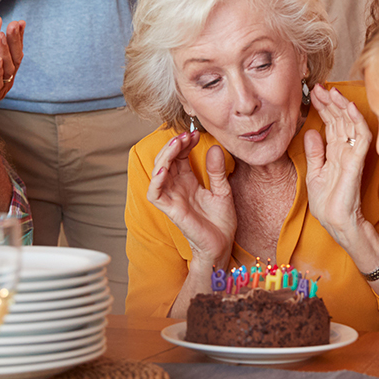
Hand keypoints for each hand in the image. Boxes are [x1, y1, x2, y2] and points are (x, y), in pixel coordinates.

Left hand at [0, 16, 24, 131]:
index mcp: (6, 69)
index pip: (14, 50)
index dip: (18, 37)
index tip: (19, 22)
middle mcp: (6, 78)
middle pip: (15, 57)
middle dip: (15, 40)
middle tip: (15, 24)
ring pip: (7, 68)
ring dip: (5, 51)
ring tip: (3, 36)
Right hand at [148, 132, 236, 265]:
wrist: (222, 245)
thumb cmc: (221, 221)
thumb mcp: (222, 190)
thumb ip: (217, 170)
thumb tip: (214, 147)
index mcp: (189, 182)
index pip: (180, 157)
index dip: (184, 144)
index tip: (194, 133)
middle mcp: (178, 188)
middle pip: (167, 161)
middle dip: (174, 146)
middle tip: (186, 135)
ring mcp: (173, 199)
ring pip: (158, 173)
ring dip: (164, 157)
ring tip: (176, 144)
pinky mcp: (172, 211)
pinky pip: (156, 194)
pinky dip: (156, 181)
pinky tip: (164, 168)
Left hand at [303, 86, 371, 242]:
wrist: (336, 223)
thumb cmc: (328, 203)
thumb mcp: (315, 173)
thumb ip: (315, 153)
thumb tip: (311, 131)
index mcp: (335, 152)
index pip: (331, 124)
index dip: (323, 107)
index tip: (313, 94)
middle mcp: (346, 150)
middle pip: (340, 119)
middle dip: (330, 102)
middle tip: (319, 87)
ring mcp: (352, 154)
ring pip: (350, 123)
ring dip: (342, 106)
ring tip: (332, 91)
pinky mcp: (357, 161)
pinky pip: (361, 137)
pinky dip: (356, 121)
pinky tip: (348, 107)